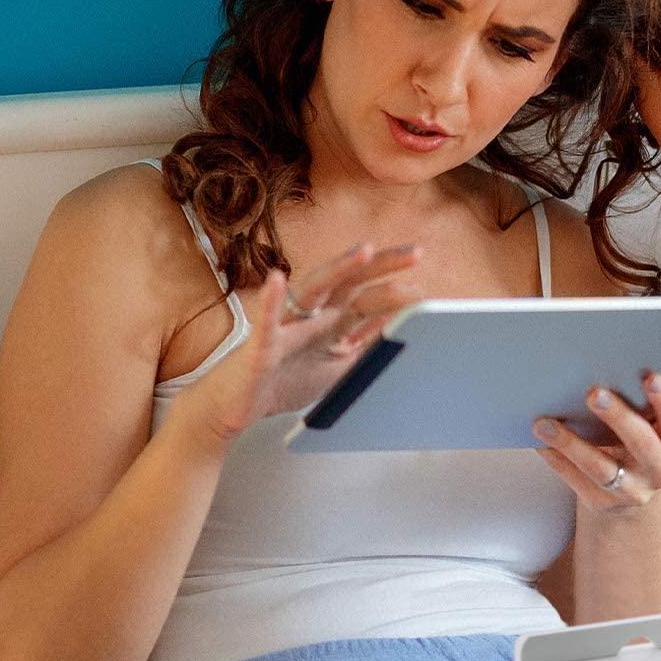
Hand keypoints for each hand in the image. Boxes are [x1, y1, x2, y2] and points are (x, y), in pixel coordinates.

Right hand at [179, 242, 421, 443]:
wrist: (235, 408)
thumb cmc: (284, 381)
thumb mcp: (338, 367)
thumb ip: (367, 348)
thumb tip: (405, 334)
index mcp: (330, 322)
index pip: (367, 295)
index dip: (396, 287)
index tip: (426, 283)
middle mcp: (310, 316)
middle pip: (349, 282)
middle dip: (381, 266)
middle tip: (417, 252)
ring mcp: (284, 327)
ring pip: (312, 291)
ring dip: (338, 270)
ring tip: (364, 251)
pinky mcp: (259, 348)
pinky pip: (265, 322)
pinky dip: (270, 302)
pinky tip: (277, 280)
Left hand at [533, 371, 660, 512]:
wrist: (627, 497)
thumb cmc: (639, 446)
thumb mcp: (657, 426)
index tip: (650, 377)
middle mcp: (660, 471)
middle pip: (642, 444)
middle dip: (619, 418)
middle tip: (594, 393)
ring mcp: (631, 491)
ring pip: (601, 468)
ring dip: (572, 443)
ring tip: (546, 423)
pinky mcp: (602, 504)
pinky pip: (576, 482)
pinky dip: (556, 461)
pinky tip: (540, 443)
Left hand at [634, 16, 660, 153]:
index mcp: (639, 73)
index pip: (626, 46)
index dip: (624, 30)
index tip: (620, 14)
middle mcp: (637, 83)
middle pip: (631, 57)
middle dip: (633, 41)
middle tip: (634, 22)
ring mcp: (643, 95)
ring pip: (639, 70)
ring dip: (642, 57)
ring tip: (646, 41)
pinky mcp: (652, 104)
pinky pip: (647, 81)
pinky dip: (650, 70)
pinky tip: (656, 69)